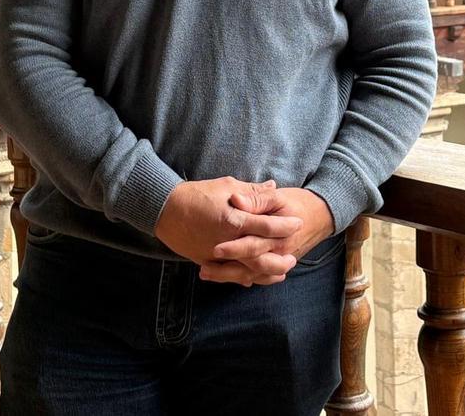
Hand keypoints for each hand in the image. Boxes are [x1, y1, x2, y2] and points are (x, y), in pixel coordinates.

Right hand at [155, 178, 303, 284]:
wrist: (165, 209)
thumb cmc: (197, 194)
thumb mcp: (227, 186)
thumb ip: (252, 191)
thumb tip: (274, 187)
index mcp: (234, 218)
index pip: (267, 226)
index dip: (285, 225)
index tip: (298, 223)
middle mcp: (227, 240)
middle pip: (261, 255)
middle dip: (280, 257)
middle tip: (293, 257)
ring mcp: (216, 254)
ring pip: (247, 270)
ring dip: (267, 273)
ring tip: (281, 272)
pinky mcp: (207, 261)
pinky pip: (229, 274)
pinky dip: (245, 278)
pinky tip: (255, 279)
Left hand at [199, 187, 334, 285]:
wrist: (320, 216)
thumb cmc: (296, 203)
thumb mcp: (278, 196)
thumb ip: (256, 199)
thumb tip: (235, 199)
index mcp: (278, 235)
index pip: (253, 244)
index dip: (234, 248)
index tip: (214, 248)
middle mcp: (278, 252)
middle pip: (250, 266)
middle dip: (226, 270)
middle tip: (203, 268)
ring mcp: (278, 261)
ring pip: (252, 276)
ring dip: (228, 276)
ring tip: (205, 272)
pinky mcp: (276, 265)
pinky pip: (257, 277)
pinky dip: (240, 279)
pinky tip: (222, 276)